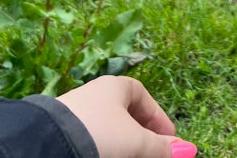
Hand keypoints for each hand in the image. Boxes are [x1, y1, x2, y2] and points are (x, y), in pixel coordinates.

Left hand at [58, 75, 196, 157]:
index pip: (142, 96)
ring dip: (124, 147)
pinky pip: (91, 141)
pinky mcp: (62, 134)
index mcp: (115, 86)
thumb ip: (162, 148)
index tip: (168, 140)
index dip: (157, 118)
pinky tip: (107, 157)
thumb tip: (186, 151)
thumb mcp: (137, 142)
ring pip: (108, 131)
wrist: (49, 146)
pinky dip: (104, 150)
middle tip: (152, 154)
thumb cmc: (100, 135)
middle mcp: (95, 96)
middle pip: (125, 116)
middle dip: (141, 137)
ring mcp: (76, 115)